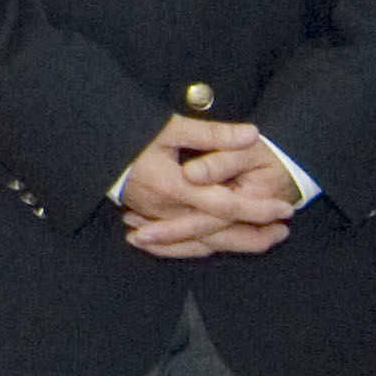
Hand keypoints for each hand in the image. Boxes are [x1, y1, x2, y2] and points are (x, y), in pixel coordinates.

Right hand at [116, 114, 299, 261]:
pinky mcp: (151, 221)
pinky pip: (182, 245)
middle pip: (218, 235)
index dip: (258, 209)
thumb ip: (214, 134)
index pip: (226, 205)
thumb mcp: (173, 127)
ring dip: (235, 244)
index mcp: (177, 188)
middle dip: (254, 237)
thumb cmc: (131, 134)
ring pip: (203, 243)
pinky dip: (205, 248)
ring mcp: (159, 220)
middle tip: (284, 233)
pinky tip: (221, 244)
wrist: (91, 150)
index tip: (284, 209)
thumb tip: (252, 135)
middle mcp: (169, 210)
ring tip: (263, 240)